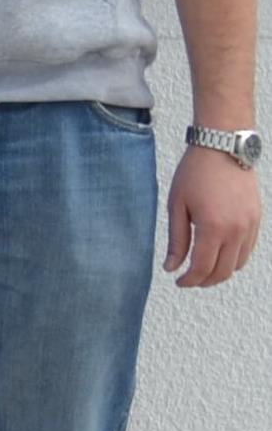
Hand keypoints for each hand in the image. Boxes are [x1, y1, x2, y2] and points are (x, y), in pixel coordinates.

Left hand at [167, 144, 259, 290]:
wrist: (223, 149)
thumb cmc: (194, 174)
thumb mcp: (177, 206)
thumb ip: (176, 240)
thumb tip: (172, 268)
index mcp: (213, 228)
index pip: (202, 268)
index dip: (189, 280)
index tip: (178, 281)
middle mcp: (236, 230)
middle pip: (222, 272)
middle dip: (204, 281)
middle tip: (189, 279)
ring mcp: (250, 225)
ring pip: (238, 264)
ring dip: (220, 271)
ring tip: (202, 268)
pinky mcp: (257, 219)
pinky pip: (247, 249)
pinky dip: (233, 258)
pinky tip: (218, 254)